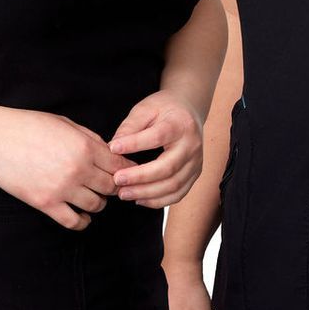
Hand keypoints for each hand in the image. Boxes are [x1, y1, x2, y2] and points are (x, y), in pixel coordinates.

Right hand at [0, 109, 121, 230]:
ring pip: (96, 205)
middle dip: (113, 187)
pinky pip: (73, 221)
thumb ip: (90, 138)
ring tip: (92, 198)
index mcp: (85, 147)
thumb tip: (110, 151)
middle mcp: (78, 169)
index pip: (119, 165)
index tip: (125, 174)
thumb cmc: (28, 126)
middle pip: (112, 187)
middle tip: (107, 186)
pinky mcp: (45, 203)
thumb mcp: (65, 123)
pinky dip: (81, 222)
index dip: (125, 170)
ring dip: (98, 203)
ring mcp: (62, 188)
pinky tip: (81, 216)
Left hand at [108, 90, 203, 207]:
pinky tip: (140, 199)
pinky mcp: (194, 174)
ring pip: (174, 185)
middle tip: (117, 180)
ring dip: (147, 193)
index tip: (113, 148)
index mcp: (180, 124)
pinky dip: (158, 201)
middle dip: (140, 177)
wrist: (190, 110)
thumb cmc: (165, 109)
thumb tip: (113, 148)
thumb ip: (130, 126)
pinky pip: (178, 194)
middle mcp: (192, 145)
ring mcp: (195, 162)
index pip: (157, 137)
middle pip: (167, 167)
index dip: (134, 144)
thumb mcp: (146, 108)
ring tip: (124, 193)